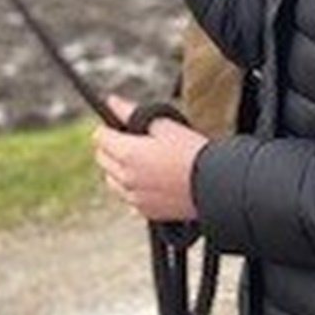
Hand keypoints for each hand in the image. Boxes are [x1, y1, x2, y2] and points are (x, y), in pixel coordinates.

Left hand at [93, 94, 206, 221]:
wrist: (215, 186)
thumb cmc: (193, 152)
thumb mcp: (164, 124)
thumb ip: (132, 112)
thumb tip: (113, 102)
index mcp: (128, 154)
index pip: (99, 138)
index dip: (108, 129)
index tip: (118, 127)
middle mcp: (126, 178)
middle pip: (102, 160)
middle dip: (111, 148)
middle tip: (132, 142)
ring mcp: (134, 197)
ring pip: (112, 181)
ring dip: (118, 170)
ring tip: (142, 162)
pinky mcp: (145, 211)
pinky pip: (128, 197)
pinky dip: (132, 188)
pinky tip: (151, 180)